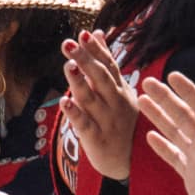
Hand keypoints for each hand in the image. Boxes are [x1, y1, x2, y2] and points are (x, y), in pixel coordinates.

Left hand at [61, 29, 137, 181]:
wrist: (130, 162)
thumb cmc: (122, 120)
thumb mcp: (119, 89)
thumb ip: (106, 61)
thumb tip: (96, 32)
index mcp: (119, 89)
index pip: (108, 65)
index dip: (96, 50)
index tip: (84, 34)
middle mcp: (115, 102)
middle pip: (100, 78)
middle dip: (85, 60)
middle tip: (68, 44)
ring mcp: (106, 120)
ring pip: (91, 98)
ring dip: (79, 82)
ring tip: (67, 65)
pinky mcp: (96, 139)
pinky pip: (84, 124)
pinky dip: (75, 113)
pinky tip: (64, 101)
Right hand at [141, 72, 194, 194]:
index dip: (187, 90)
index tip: (171, 75)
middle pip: (182, 114)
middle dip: (165, 98)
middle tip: (146, 82)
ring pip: (174, 131)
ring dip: (158, 116)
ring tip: (142, 101)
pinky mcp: (190, 175)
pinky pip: (172, 156)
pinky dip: (161, 146)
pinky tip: (149, 136)